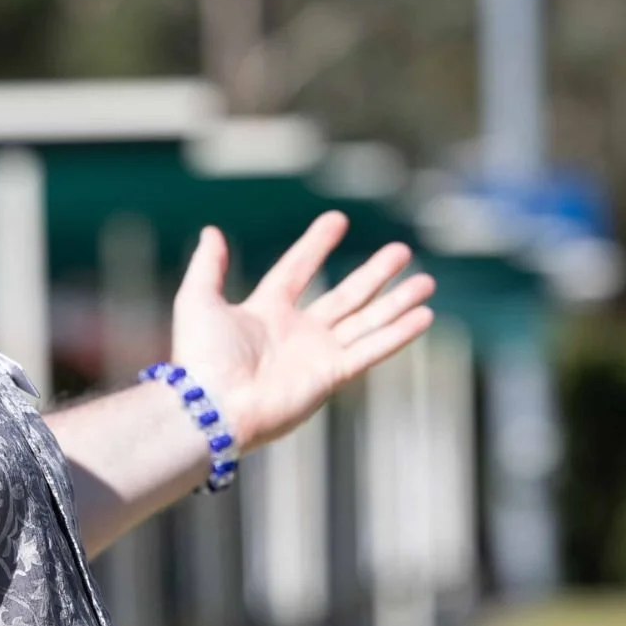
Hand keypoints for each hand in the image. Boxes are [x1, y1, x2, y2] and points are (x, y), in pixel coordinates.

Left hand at [171, 214, 433, 454]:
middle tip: (403, 251)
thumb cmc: (201, 357)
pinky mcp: (331, 375)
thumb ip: (209, 266)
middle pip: (345, 296)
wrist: (213, 405)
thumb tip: (211, 231)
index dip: (316, 245)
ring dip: (397, 302)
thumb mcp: (198, 300)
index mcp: (265, 312)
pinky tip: (425, 316)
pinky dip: (398, 333)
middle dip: (375, 274)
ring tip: (427, 282)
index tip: (338, 219)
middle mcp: (296, 332)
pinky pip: (371, 349)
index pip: (297, 270)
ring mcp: (317, 354)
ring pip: (366, 321)